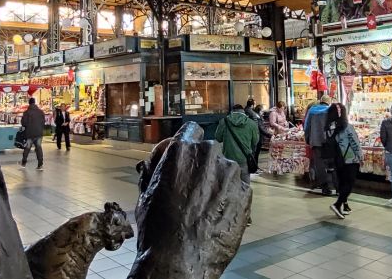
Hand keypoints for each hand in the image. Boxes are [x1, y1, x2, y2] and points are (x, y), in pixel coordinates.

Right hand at [130, 123, 249, 278]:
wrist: (179, 260)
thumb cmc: (157, 229)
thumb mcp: (146, 191)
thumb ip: (156, 166)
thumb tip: (162, 156)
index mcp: (182, 150)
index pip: (190, 131)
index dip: (186, 145)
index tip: (186, 158)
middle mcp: (209, 155)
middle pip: (209, 150)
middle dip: (202, 164)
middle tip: (193, 188)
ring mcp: (230, 174)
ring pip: (226, 168)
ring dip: (218, 180)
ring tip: (205, 206)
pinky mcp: (245, 193)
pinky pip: (239, 186)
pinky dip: (231, 195)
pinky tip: (218, 213)